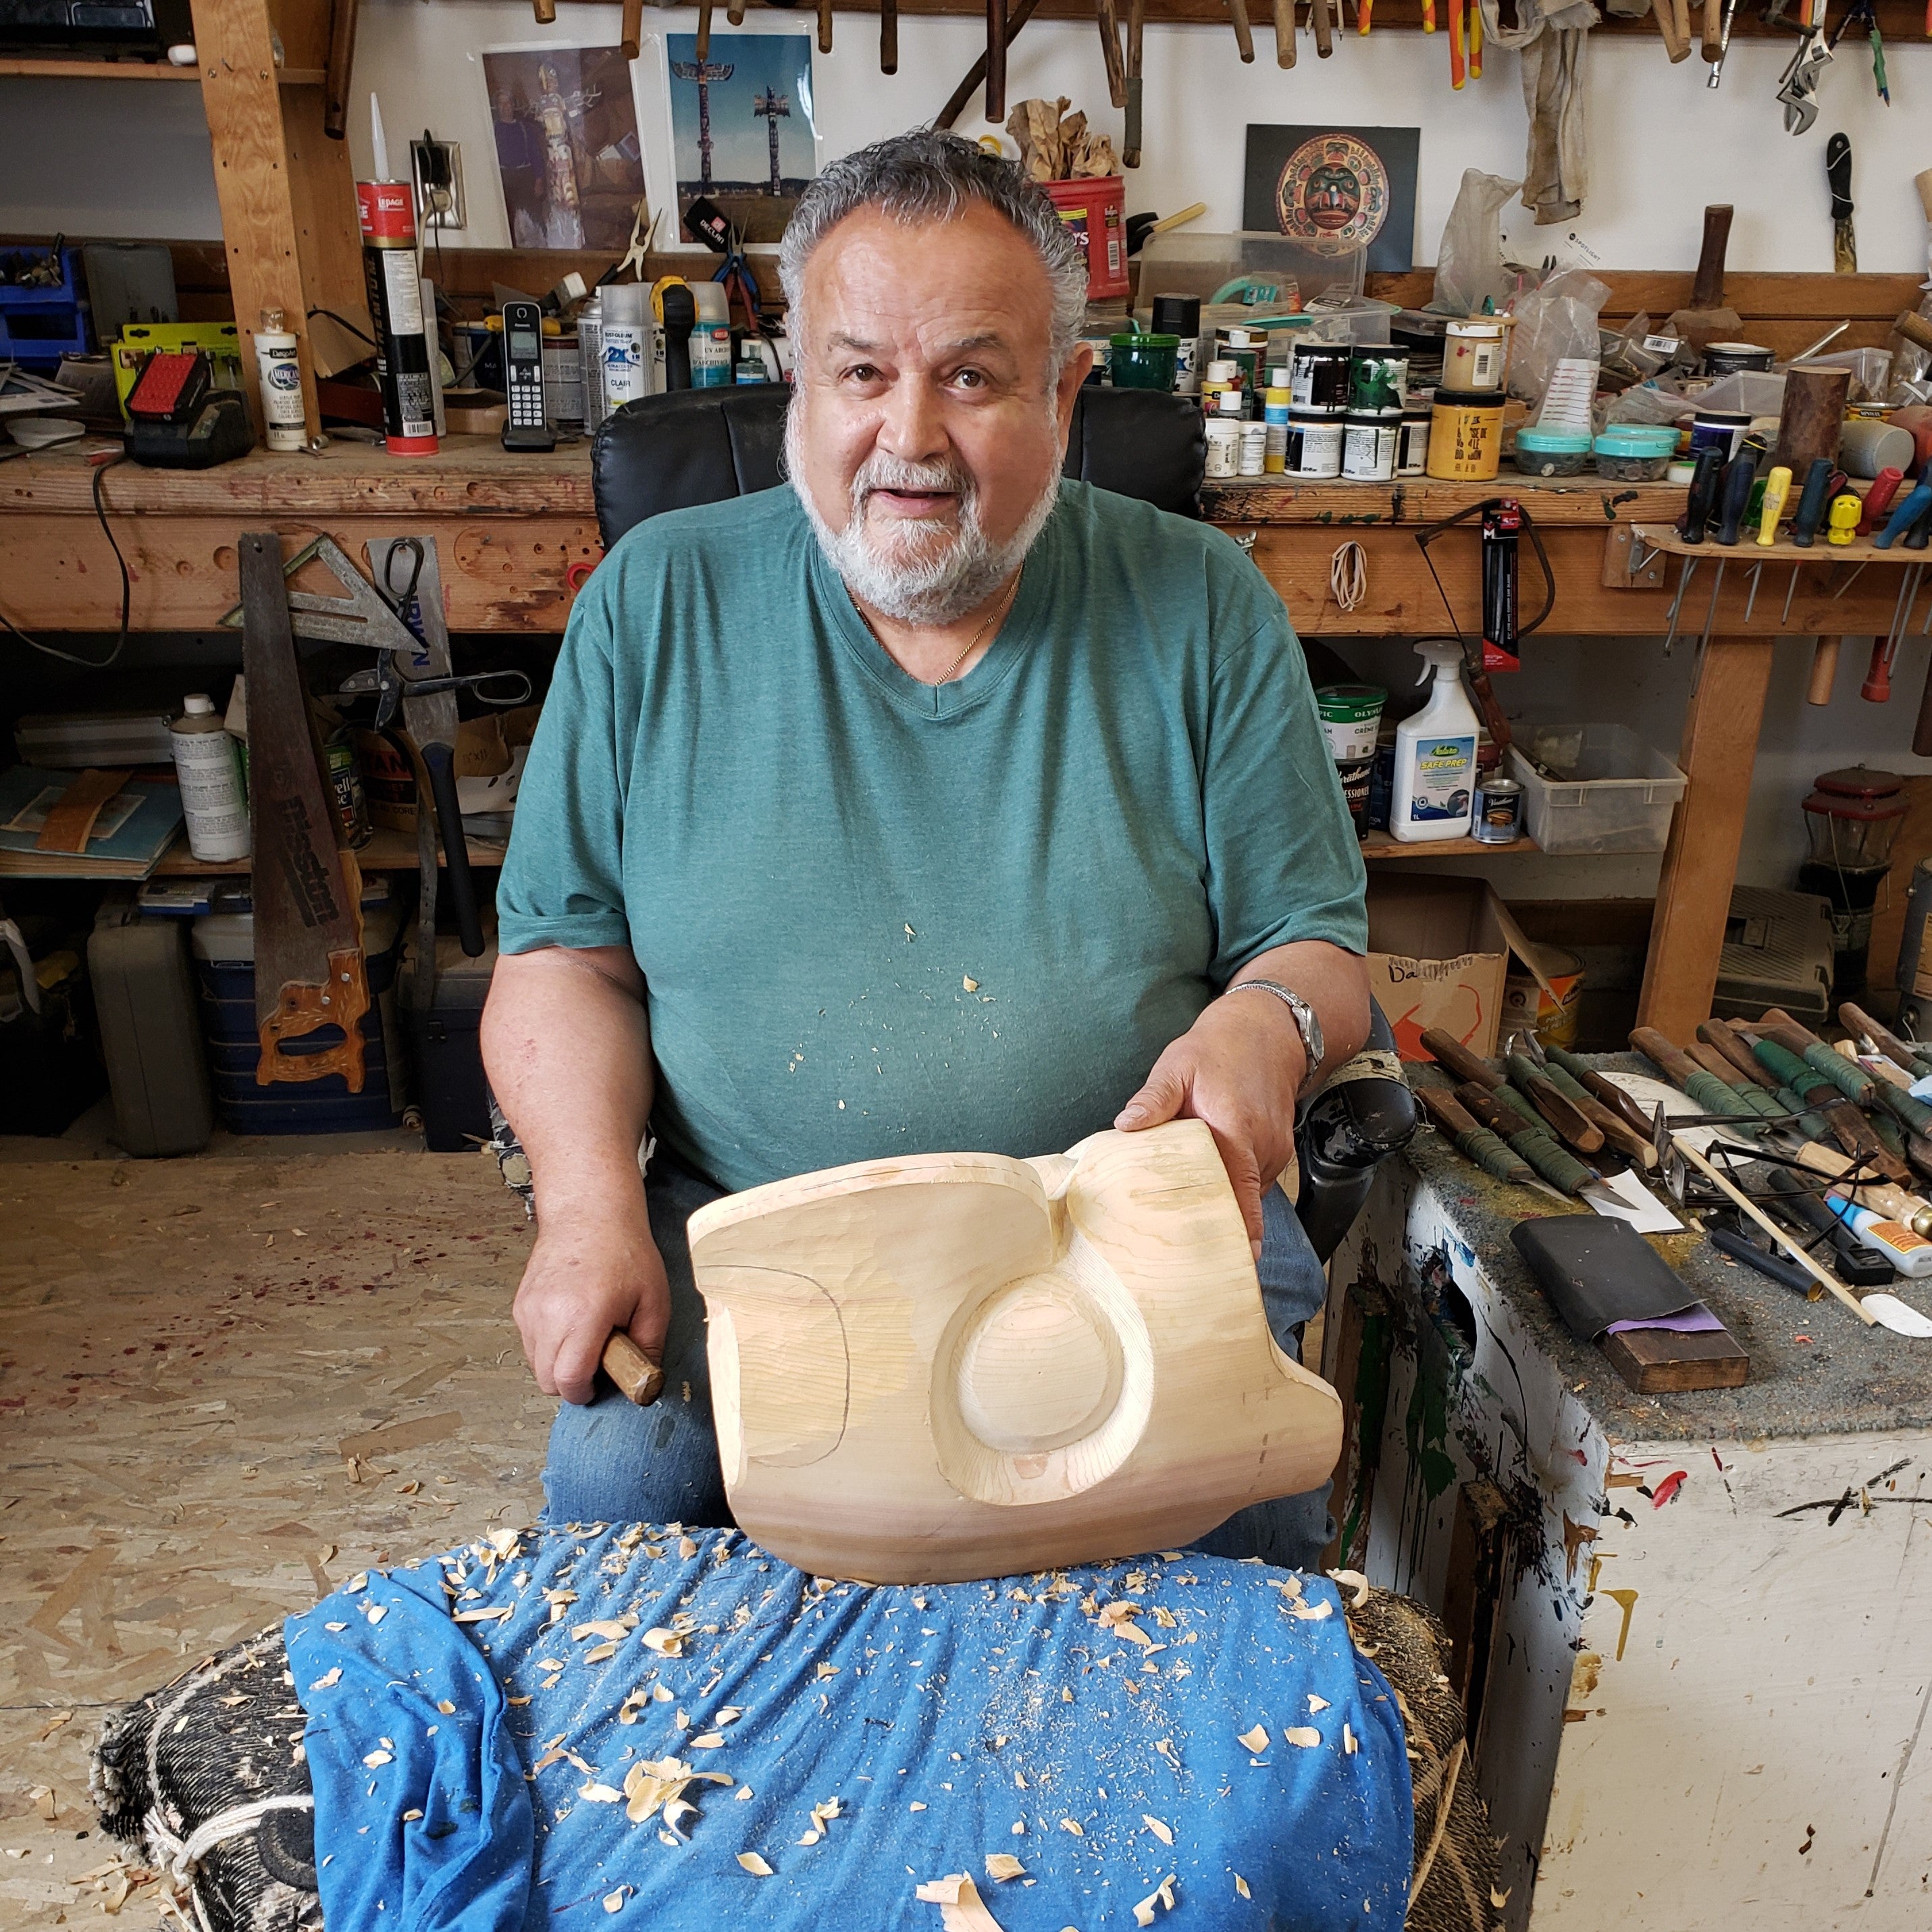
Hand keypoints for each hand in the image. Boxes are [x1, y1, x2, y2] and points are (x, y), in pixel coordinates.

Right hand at [513, 1194, 668, 1404]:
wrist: (589, 1213)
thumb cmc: (624, 1251)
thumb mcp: (654, 1301)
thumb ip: (649, 1346)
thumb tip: (644, 1381)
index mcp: (584, 1316)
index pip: (569, 1380)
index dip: (586, 1392)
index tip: (601, 1384)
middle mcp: (549, 1315)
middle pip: (547, 1380)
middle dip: (572, 1381)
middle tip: (598, 1359)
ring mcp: (529, 1309)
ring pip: (535, 1363)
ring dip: (558, 1363)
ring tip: (586, 1335)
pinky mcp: (520, 1304)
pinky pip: (529, 1342)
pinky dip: (548, 1344)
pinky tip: (571, 1322)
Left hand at [1114, 992, 1306, 1256]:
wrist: (1270, 1029)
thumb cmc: (1221, 1047)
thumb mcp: (1178, 1064)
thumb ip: (1154, 1099)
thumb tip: (1126, 1126)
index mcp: (1238, 1131)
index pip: (1243, 1195)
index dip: (1241, 1233)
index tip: (1234, 1264)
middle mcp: (1264, 1149)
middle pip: (1241, 1204)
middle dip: (1214, 1226)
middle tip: (1176, 1248)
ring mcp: (1275, 1154)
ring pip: (1247, 1195)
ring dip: (1221, 1204)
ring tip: (1183, 1215)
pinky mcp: (1275, 1154)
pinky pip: (1252, 1183)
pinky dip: (1232, 1189)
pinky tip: (1204, 1188)